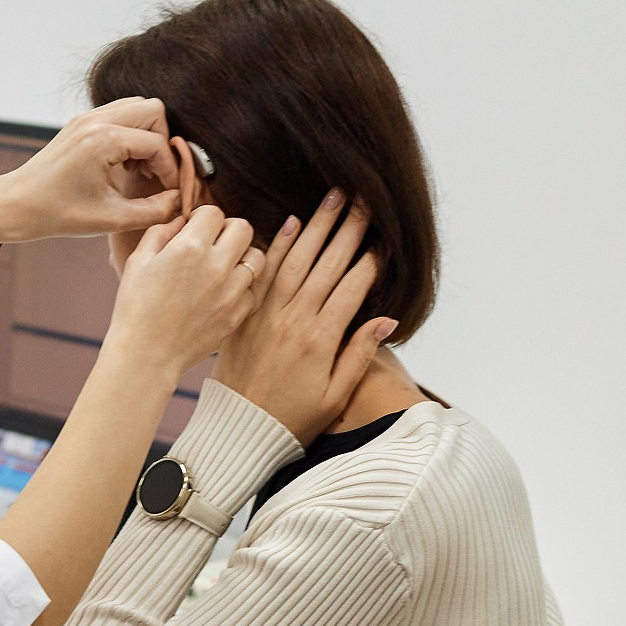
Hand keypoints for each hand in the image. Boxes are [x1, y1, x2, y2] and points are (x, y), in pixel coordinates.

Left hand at [0, 99, 182, 244]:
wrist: (16, 204)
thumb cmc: (57, 214)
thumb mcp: (111, 219)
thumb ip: (154, 211)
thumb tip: (181, 201)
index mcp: (102, 141)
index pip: (158, 144)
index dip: (171, 170)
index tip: (171, 193)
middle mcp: (95, 120)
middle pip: (153, 110)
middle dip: (163, 142)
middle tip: (156, 173)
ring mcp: (87, 117)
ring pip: (138, 106)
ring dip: (148, 135)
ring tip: (140, 169)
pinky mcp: (81, 121)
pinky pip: (120, 113)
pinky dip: (131, 133)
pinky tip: (124, 164)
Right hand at [104, 206, 264, 376]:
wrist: (147, 355)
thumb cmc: (136, 307)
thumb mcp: (138, 261)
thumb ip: (162, 232)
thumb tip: (183, 221)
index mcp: (189, 248)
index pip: (214, 212)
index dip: (202, 217)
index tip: (195, 228)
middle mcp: (216, 266)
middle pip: (244, 228)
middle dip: (228, 230)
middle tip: (213, 243)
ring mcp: (231, 291)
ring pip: (256, 258)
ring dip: (241, 257)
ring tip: (222, 267)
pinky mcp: (237, 314)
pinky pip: (253, 289)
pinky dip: (242, 286)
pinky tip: (223, 292)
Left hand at [210, 190, 396, 442]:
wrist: (239, 428)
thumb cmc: (292, 417)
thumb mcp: (335, 396)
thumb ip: (360, 354)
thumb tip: (386, 319)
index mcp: (321, 340)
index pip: (353, 286)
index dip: (372, 260)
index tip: (386, 237)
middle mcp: (295, 319)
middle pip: (327, 263)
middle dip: (349, 228)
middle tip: (365, 199)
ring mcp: (268, 312)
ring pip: (297, 258)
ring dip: (317, 225)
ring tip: (334, 197)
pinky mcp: (247, 311)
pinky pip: (264, 271)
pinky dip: (277, 244)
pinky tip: (291, 221)